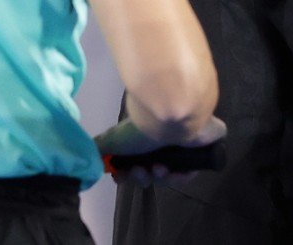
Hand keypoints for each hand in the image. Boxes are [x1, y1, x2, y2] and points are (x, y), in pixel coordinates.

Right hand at [96, 116, 227, 187]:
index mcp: (143, 140)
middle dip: (142, 177)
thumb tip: (92, 160)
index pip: (134, 165)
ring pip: (169, 176)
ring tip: (160, 168)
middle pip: (150, 173)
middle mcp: (160, 143)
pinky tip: (175, 172)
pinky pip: (189, 173)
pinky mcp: (200, 151)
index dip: (126, 176)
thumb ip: (100, 150)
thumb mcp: (112, 139)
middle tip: (141, 171)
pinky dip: (180, 177)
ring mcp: (181, 147)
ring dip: (160, 177)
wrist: (172, 115)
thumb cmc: (141, 128)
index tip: (121, 176)